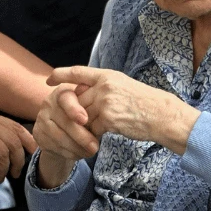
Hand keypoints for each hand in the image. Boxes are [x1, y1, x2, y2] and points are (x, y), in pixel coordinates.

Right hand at [34, 83, 98, 158]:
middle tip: (95, 147)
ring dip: (77, 148)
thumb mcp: (87, 107)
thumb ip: (92, 107)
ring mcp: (41, 119)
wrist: (62, 128)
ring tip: (91, 152)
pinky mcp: (38, 134)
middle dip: (82, 137)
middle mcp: (49, 103)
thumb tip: (100, 105)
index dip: (74, 109)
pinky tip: (80, 154)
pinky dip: (69, 153)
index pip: (66, 99)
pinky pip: (54, 147)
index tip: (84, 120)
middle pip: (64, 122)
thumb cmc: (80, 114)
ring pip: (59, 137)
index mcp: (62, 92)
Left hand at [50, 66, 199, 155]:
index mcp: (108, 75)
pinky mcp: (108, 119)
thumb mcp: (122, 86)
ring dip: (85, 126)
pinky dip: (94, 135)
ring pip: (83, 115)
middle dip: (75, 112)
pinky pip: (92, 129)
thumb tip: (84, 94)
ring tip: (91, 132)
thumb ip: (103, 89)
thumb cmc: (145, 102)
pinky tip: (100, 138)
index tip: (49, 78)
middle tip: (75, 121)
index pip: (78, 72)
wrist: (161, 114)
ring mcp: (105, 102)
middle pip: (78, 99)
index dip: (61, 74)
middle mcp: (104, 86)